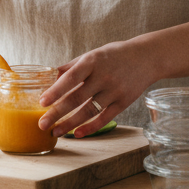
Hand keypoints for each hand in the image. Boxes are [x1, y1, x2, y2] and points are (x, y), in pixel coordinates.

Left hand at [37, 39, 158, 138]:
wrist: (146, 58)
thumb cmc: (115, 55)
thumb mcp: (93, 55)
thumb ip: (72, 66)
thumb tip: (49, 76)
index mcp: (92, 61)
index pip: (71, 78)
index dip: (56, 90)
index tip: (42, 102)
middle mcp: (103, 76)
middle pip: (77, 98)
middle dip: (57, 113)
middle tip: (42, 124)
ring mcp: (114, 91)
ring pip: (89, 111)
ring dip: (70, 124)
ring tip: (55, 131)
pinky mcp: (123, 102)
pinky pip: (104, 118)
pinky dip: (90, 127)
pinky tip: (77, 133)